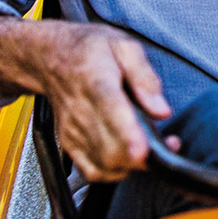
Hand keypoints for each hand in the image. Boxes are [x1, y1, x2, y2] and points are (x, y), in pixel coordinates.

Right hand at [38, 23, 174, 181]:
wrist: (51, 57)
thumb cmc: (90, 49)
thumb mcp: (125, 46)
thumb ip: (145, 76)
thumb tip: (161, 110)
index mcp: (96, 80)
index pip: (111, 111)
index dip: (128, 134)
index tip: (143, 151)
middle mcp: (80, 110)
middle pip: (109, 147)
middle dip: (142, 155)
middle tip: (166, 143)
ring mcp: (73, 130)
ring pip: (103, 164)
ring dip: (132, 164)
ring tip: (151, 147)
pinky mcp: (70, 144)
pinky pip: (93, 171)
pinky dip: (115, 172)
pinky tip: (129, 157)